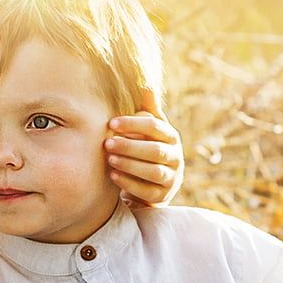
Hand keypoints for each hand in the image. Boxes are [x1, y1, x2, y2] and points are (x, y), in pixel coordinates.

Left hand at [105, 86, 182, 205]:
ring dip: (130, 164)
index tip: (112, 123)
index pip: (155, 127)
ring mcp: (171, 178)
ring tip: (110, 159)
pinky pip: (147, 191)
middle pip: (156, 151)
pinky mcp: (162, 196)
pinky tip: (113, 176)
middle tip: (107, 143)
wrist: (153, 185)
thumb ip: (147, 111)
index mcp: (171, 137)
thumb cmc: (146, 150)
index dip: (134, 124)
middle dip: (130, 146)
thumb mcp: (148, 131)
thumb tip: (146, 85)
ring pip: (154, 172)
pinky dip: (130, 183)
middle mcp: (175, 157)